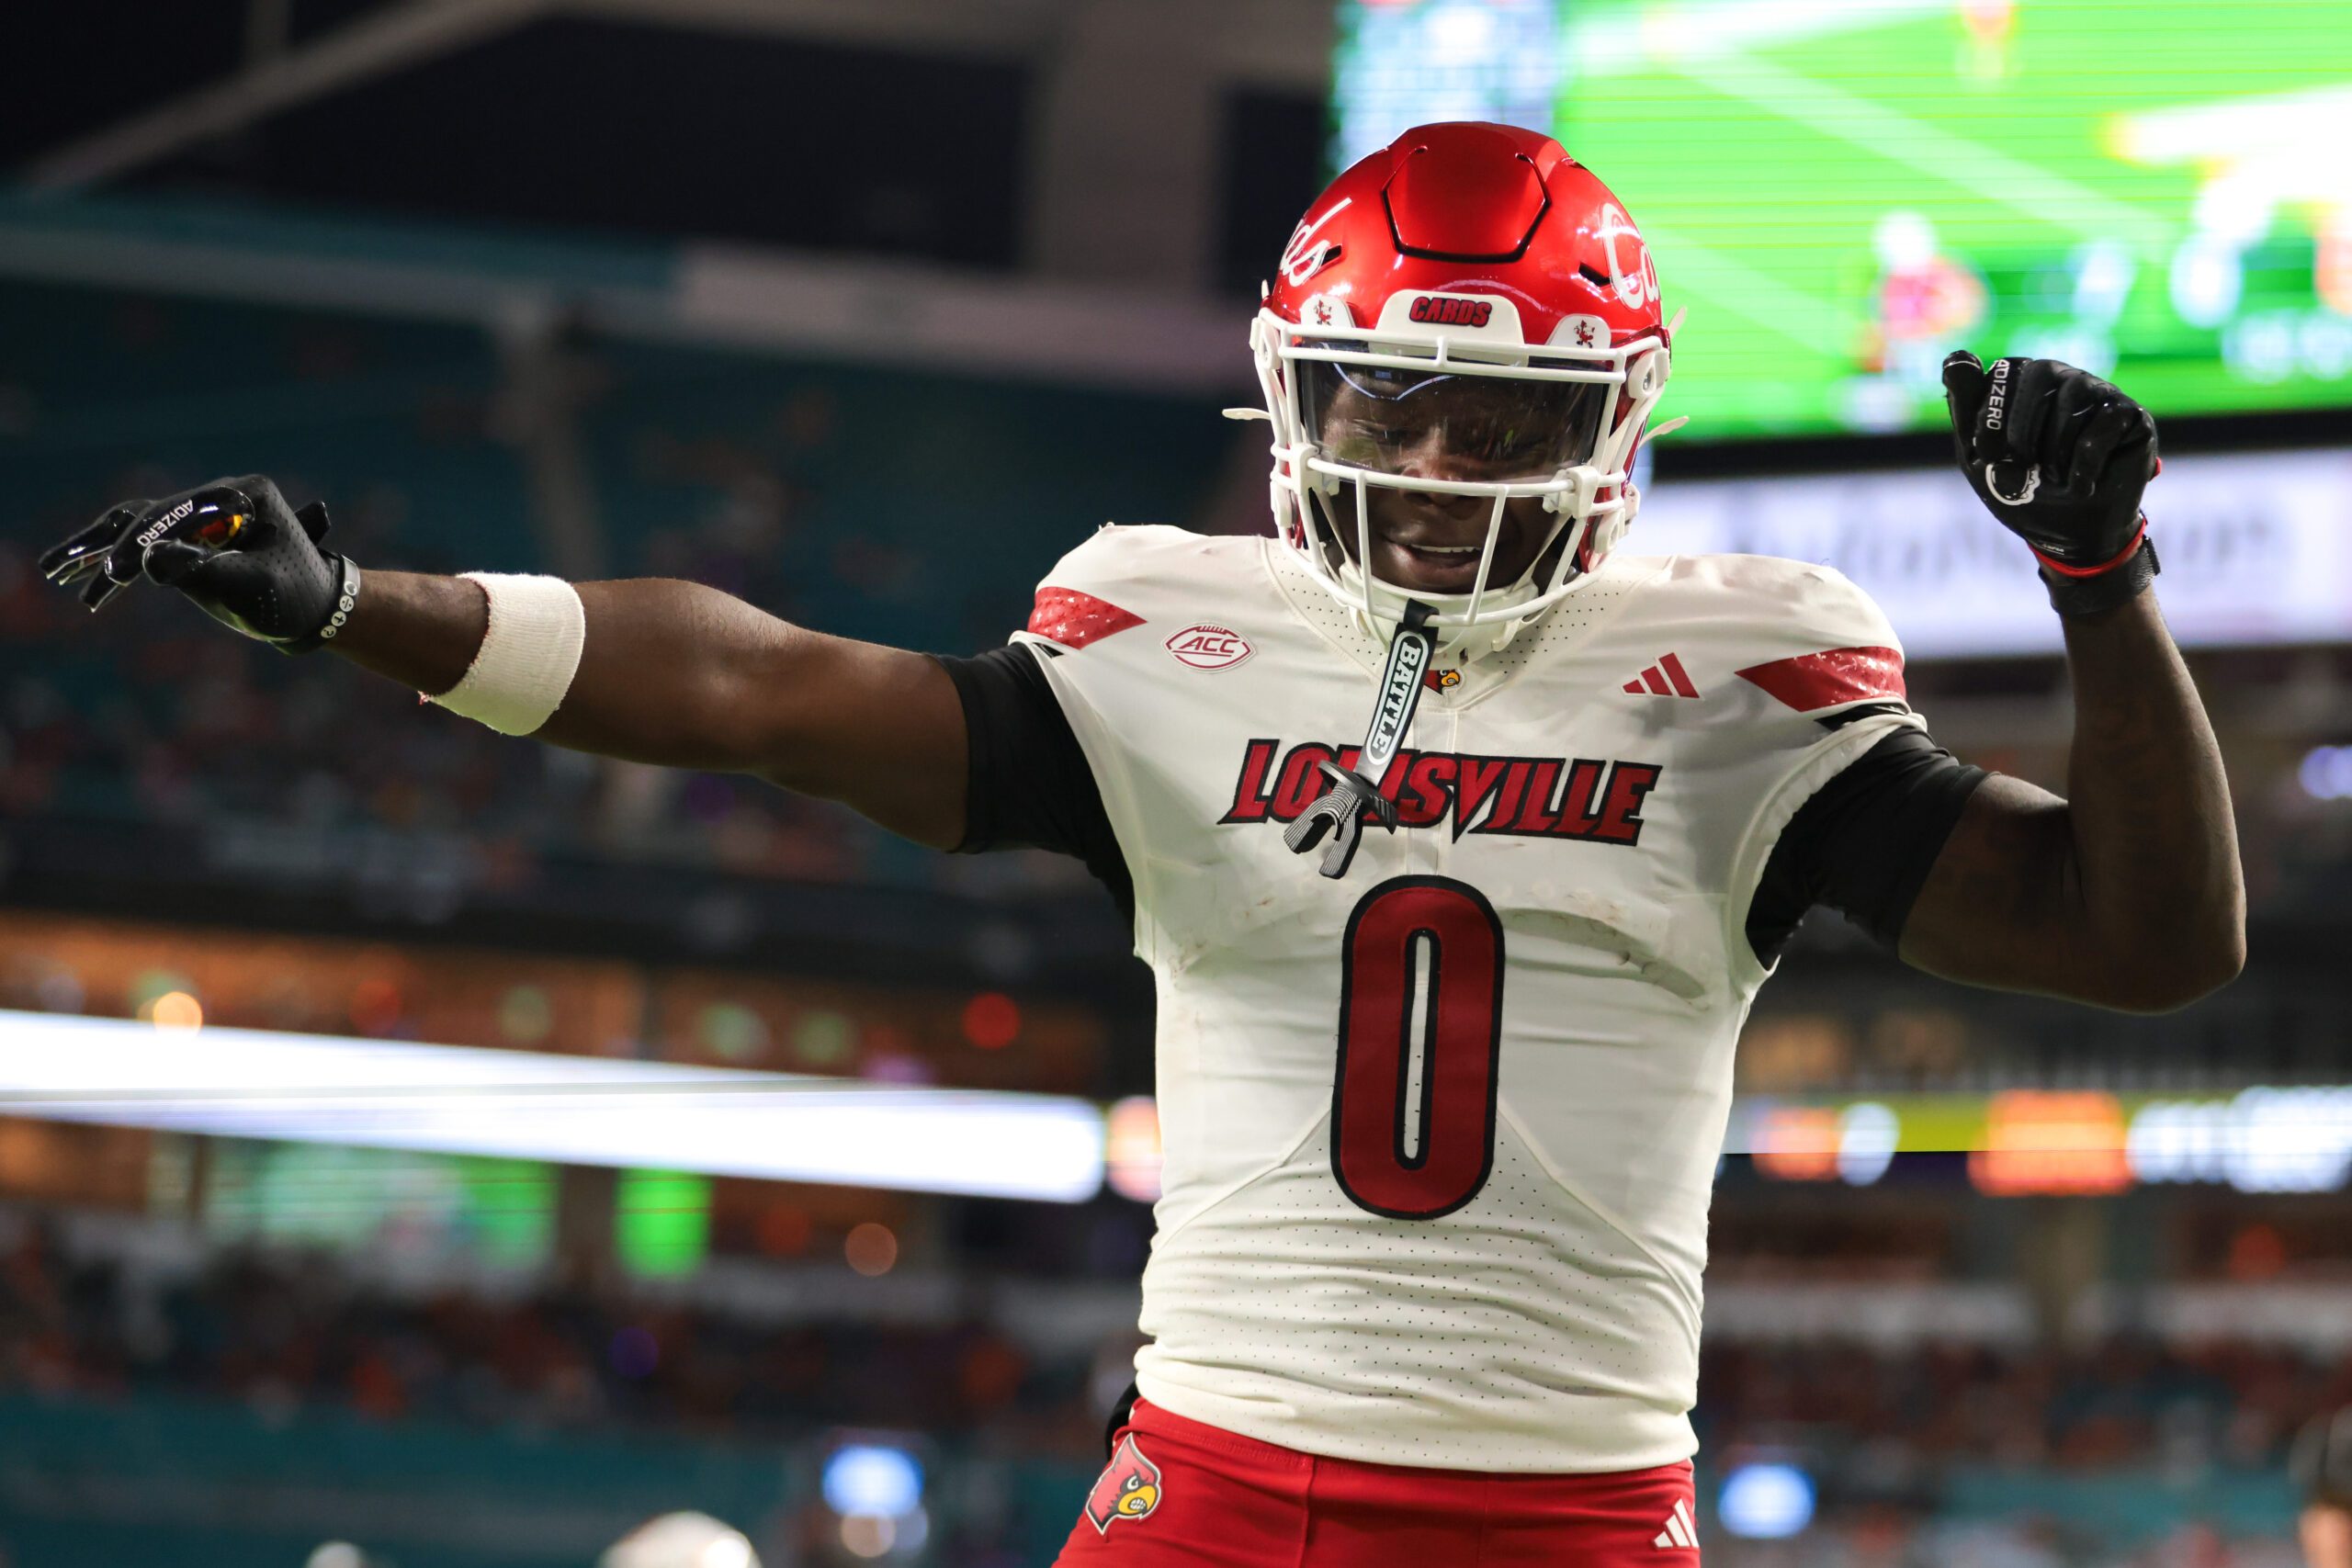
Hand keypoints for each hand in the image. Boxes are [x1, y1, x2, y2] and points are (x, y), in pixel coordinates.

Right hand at [39, 475, 357, 650]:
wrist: (319, 611)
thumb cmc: (294, 600)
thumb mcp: (251, 588)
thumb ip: (202, 570)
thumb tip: (148, 558)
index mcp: (244, 495)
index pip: (180, 513)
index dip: (144, 542)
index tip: (119, 572)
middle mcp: (222, 495)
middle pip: (155, 514)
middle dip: (115, 546)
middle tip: (84, 577)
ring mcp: (205, 513)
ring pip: (141, 522)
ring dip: (101, 547)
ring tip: (56, 569)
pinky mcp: (194, 534)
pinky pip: (145, 538)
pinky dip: (114, 557)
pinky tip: (83, 578)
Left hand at [1941, 353, 2157, 573]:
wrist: (2067, 535)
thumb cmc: (2020, 490)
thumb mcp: (1978, 455)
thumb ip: (1966, 405)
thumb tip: (1956, 357)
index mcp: (2023, 379)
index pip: (2003, 371)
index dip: (1990, 417)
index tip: (1985, 455)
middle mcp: (2064, 376)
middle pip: (2039, 376)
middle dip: (2019, 434)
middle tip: (2019, 471)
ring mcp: (2101, 391)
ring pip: (2071, 404)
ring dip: (2052, 457)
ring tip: (2054, 480)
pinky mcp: (2132, 415)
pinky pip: (2100, 429)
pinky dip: (2082, 469)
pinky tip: (2082, 487)